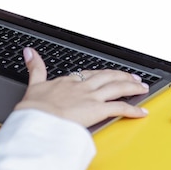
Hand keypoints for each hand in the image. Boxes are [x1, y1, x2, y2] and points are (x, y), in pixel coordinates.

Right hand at [15, 48, 148, 127]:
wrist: (39, 118)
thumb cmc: (35, 107)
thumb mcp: (33, 83)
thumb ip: (35, 67)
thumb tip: (29, 51)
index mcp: (69, 81)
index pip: (90, 74)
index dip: (102, 74)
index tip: (108, 74)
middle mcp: (83, 86)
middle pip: (108, 77)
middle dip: (123, 76)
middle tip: (134, 78)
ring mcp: (92, 97)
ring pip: (117, 88)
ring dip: (132, 87)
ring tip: (142, 88)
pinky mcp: (98, 110)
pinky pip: (120, 108)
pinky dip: (133, 110)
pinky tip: (141, 111)